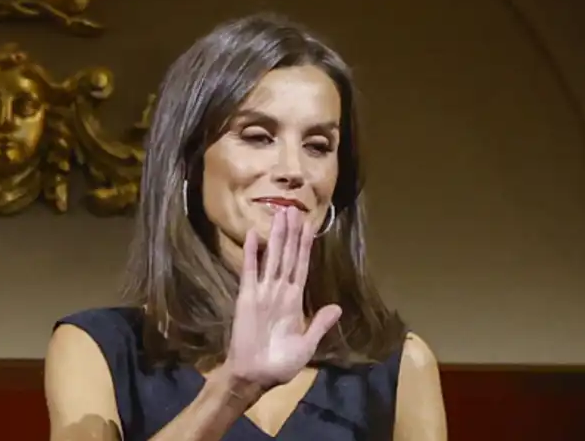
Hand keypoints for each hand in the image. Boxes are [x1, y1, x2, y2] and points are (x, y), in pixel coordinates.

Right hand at [224, 206, 341, 388]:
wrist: (255, 375)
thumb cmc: (280, 364)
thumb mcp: (307, 345)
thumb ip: (320, 324)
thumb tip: (337, 307)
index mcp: (294, 301)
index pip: (301, 267)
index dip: (305, 247)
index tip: (309, 227)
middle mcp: (279, 291)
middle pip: (287, 256)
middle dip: (291, 233)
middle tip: (292, 209)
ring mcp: (263, 292)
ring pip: (273, 257)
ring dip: (276, 236)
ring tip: (280, 214)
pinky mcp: (247, 296)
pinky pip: (250, 270)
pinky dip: (252, 252)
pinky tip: (253, 234)